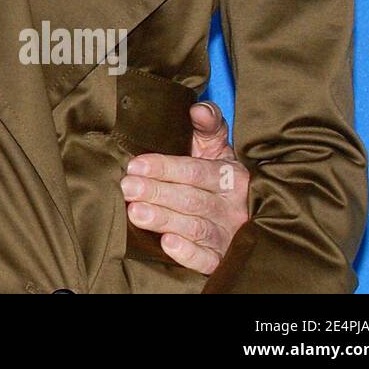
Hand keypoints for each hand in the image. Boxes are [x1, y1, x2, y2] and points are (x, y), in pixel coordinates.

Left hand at [121, 101, 249, 274]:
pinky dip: (188, 253)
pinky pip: (207, 260)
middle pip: (192, 199)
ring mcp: (228, 235)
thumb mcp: (214, 146)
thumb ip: (208, 124)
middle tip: (127, 187)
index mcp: (230, 176)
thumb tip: (197, 108)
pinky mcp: (222, 260)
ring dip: (164, 220)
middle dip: (157, 192)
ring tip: (136, 212)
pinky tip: (167, 244)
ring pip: (196, 228)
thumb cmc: (215, 174)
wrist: (241, 214)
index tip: (135, 166)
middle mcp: (232, 207)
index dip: (166, 168)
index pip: (196, 171)